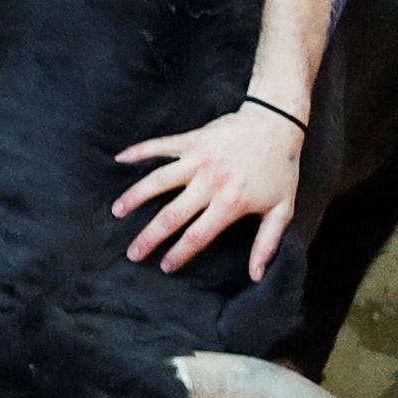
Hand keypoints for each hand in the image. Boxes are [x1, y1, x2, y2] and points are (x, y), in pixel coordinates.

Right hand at [112, 106, 303, 279]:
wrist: (277, 122)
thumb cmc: (280, 169)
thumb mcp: (282, 209)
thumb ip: (267, 244)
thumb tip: (256, 276)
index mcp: (231, 203)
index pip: (198, 235)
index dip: (180, 253)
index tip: (165, 266)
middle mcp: (210, 182)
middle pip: (172, 215)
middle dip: (150, 236)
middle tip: (132, 253)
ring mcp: (198, 159)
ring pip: (159, 180)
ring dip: (135, 196)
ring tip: (116, 212)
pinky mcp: (192, 139)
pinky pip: (160, 146)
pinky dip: (138, 150)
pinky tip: (118, 159)